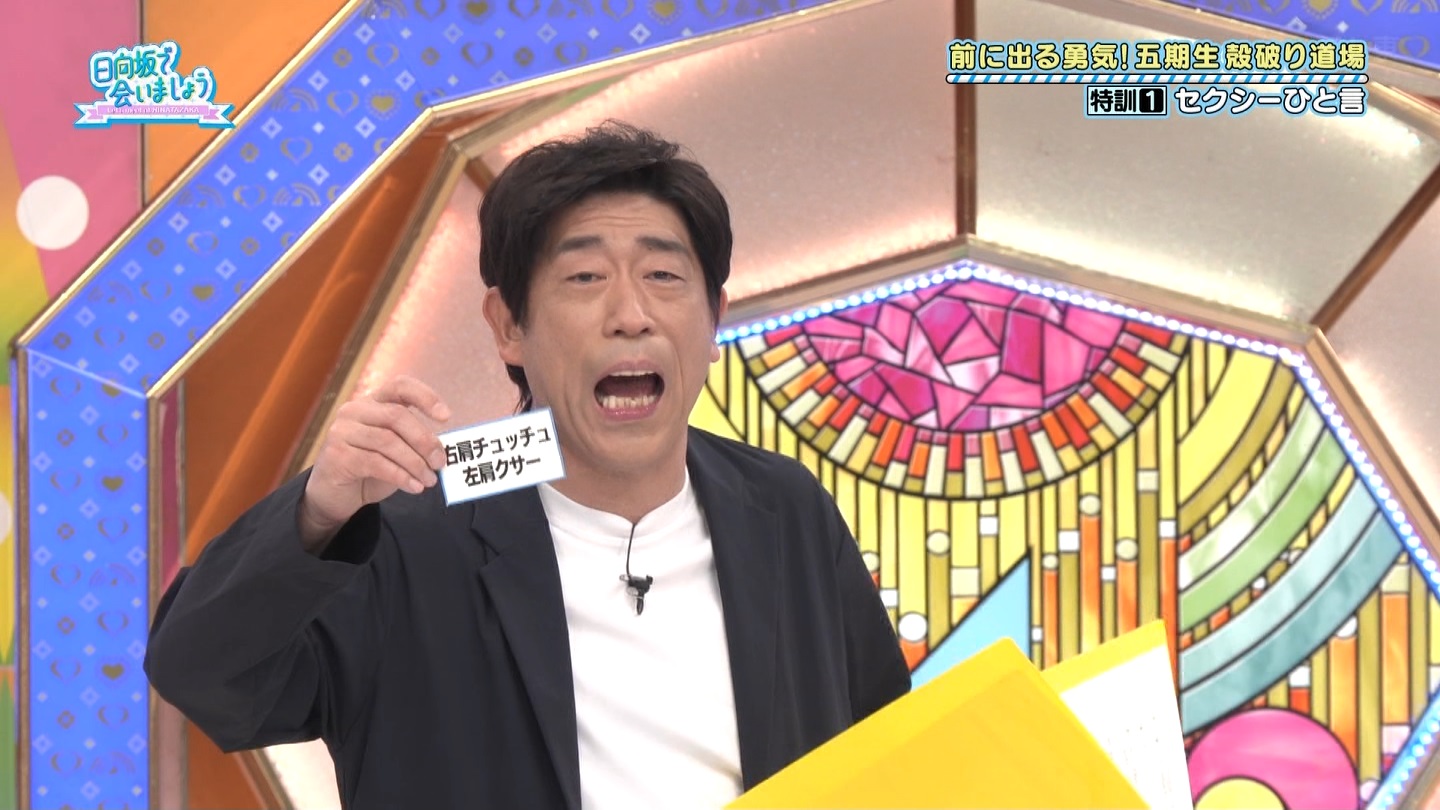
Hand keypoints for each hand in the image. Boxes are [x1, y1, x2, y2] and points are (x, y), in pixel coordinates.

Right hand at [298, 376, 451, 549]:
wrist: (334, 495)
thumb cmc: (370, 470)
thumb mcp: (396, 451)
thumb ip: (415, 443)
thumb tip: (445, 450)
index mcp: (372, 402)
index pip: (401, 386)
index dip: (426, 397)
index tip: (446, 417)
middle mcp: (354, 410)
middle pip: (397, 416)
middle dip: (425, 441)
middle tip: (440, 463)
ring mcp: (342, 431)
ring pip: (388, 442)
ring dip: (415, 463)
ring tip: (430, 480)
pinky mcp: (337, 455)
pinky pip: (376, 463)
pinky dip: (401, 476)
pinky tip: (415, 487)